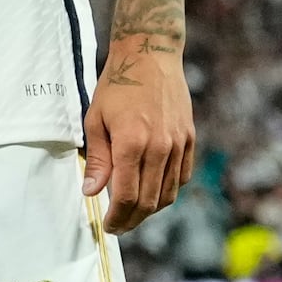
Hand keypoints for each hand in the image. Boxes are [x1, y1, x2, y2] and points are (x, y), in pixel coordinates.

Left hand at [83, 35, 197, 233]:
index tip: (108, 225)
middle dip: (132, 220)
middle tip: (118, 226)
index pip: (127, 196)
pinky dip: (167, 191)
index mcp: (132, 143)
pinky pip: (181, 177)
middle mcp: (160, 148)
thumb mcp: (95, 119)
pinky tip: (152, 191)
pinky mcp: (190, 140)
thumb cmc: (116, 85)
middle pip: (149, 201)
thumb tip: (91, 192)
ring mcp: (179, 144)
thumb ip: (97, 159)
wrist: (150, 56)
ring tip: (132, 213)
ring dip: (150, 209)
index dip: (117, 217)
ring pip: (168, 194)